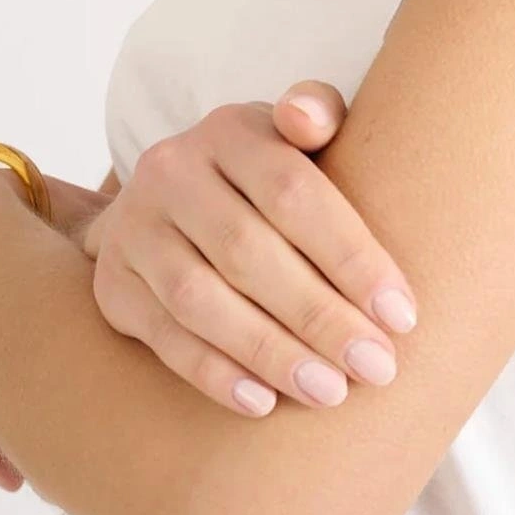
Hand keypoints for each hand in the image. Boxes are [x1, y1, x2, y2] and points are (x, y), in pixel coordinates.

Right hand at [79, 82, 418, 416]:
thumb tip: (305, 117)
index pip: (292, 191)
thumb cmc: (267, 176)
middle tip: (377, 367)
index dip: (350, 256)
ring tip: (330, 391)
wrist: (173, 200)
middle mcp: (172, 171)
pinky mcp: (113, 285)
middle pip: (249, 251)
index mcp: (230, 129)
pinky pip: (164, 337)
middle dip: (319, 316)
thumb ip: (316, 112)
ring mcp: (135, 228)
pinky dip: (214, 373)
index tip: (401, 315)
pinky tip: (264, 401)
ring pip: (201, 300)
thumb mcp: (295, 135)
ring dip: (270, 352)